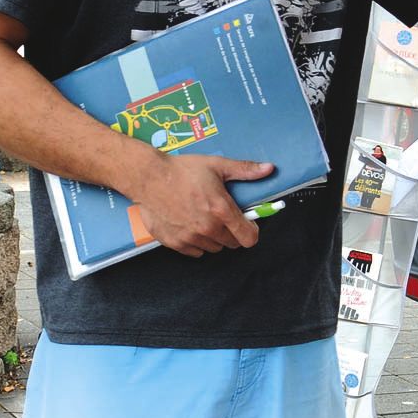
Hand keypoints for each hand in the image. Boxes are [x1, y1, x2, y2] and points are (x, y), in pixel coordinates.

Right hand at [128, 153, 273, 255]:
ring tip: (205, 219)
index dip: (251, 231)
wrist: (148, 177)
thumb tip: (269, 169)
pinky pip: (195, 252)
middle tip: (223, 217)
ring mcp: (190, 237)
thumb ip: (245, 170)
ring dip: (214, 238)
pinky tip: (191, 226)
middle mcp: (208, 228)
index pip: (249, 238)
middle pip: (232, 244)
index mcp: (221, 210)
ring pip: (214, 248)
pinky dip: (196, 242)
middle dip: (232, 232)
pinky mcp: (175, 243)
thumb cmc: (181, 170)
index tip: (247, 224)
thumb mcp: (217, 166)